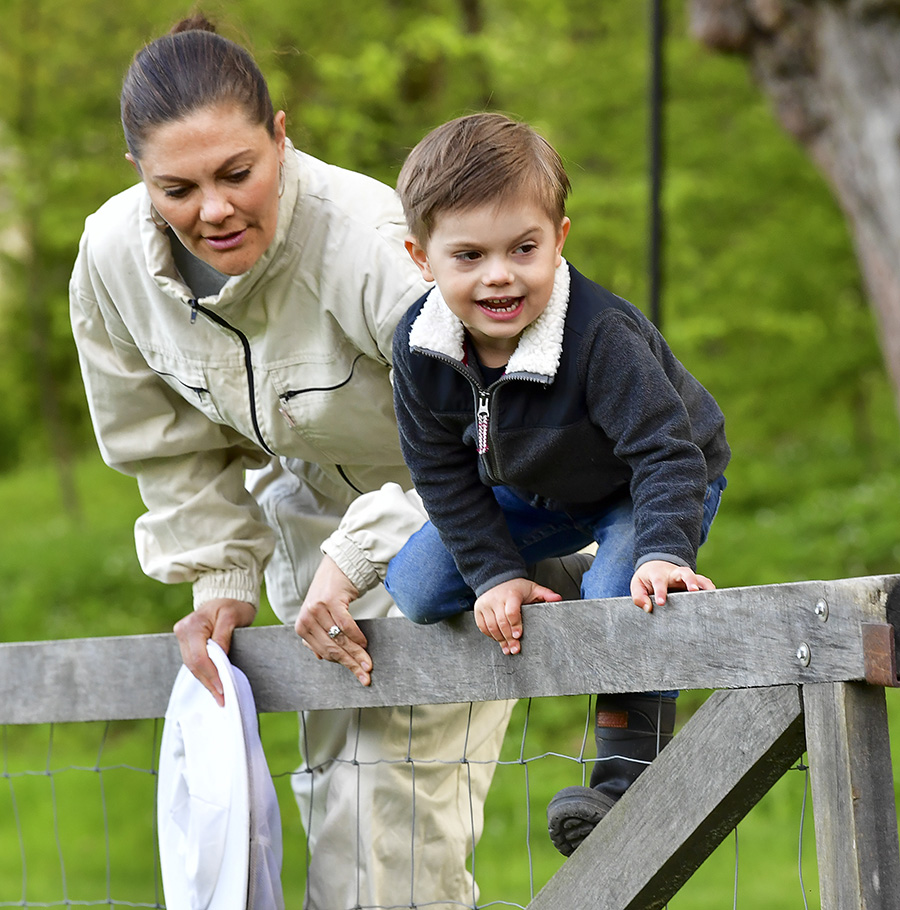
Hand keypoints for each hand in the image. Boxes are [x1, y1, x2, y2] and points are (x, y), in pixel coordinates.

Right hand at [173, 598, 256, 706]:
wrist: (226, 595)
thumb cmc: (233, 604)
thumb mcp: (232, 616)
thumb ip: (224, 635)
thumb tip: (220, 656)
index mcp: (192, 625)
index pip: (199, 657)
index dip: (211, 675)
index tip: (223, 689)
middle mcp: (182, 631)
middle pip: (194, 664)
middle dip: (209, 683)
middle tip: (222, 699)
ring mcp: (182, 637)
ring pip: (192, 666)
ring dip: (206, 681)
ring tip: (219, 696)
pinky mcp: (187, 643)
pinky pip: (194, 662)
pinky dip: (204, 673)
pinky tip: (213, 684)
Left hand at [295, 555, 372, 685]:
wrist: (337, 566)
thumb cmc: (329, 592)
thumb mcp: (318, 614)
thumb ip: (318, 635)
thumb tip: (320, 656)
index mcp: (302, 626)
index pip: (324, 652)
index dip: (343, 664)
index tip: (358, 674)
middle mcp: (307, 618)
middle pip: (332, 648)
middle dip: (351, 663)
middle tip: (366, 674)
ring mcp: (317, 610)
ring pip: (340, 639)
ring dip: (357, 653)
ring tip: (368, 662)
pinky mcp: (331, 601)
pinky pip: (345, 625)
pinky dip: (356, 636)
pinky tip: (364, 643)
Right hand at [473, 577, 561, 654]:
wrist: (496, 579)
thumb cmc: (516, 587)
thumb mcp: (532, 588)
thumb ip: (545, 594)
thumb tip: (557, 599)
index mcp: (511, 594)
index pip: (511, 611)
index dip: (515, 625)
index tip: (519, 635)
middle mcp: (496, 599)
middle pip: (501, 622)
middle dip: (509, 638)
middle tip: (516, 649)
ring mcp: (485, 605)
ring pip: (491, 626)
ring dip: (500, 640)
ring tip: (508, 649)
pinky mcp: (478, 610)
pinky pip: (483, 627)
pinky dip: (491, 635)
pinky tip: (499, 641)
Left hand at [630, 560, 714, 611]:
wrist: (656, 566)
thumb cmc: (646, 580)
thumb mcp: (637, 585)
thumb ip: (639, 596)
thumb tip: (648, 608)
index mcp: (658, 574)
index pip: (659, 582)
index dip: (660, 592)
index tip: (660, 603)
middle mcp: (675, 574)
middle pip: (684, 572)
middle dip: (690, 580)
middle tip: (693, 590)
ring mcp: (687, 578)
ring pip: (699, 578)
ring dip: (706, 586)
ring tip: (712, 598)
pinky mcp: (695, 583)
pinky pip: (706, 585)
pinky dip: (712, 592)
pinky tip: (718, 603)